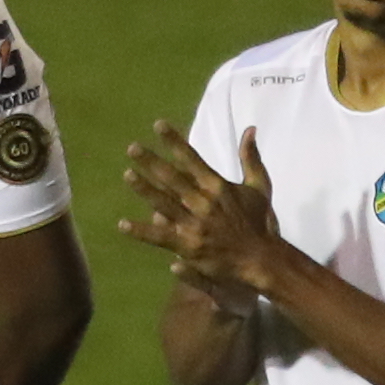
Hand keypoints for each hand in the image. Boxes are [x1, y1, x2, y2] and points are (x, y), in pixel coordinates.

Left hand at [117, 125, 283, 301]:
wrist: (261, 259)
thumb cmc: (260, 223)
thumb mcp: (260, 186)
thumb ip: (251, 158)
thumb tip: (250, 129)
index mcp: (217, 186)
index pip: (191, 158)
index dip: (174, 141)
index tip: (158, 125)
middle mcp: (203, 202)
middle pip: (172, 177)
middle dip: (151, 161)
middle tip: (132, 148)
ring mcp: (194, 224)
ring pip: (163, 203)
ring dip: (144, 188)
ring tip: (128, 174)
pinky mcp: (188, 245)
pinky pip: (160, 236)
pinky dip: (141, 231)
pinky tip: (123, 224)